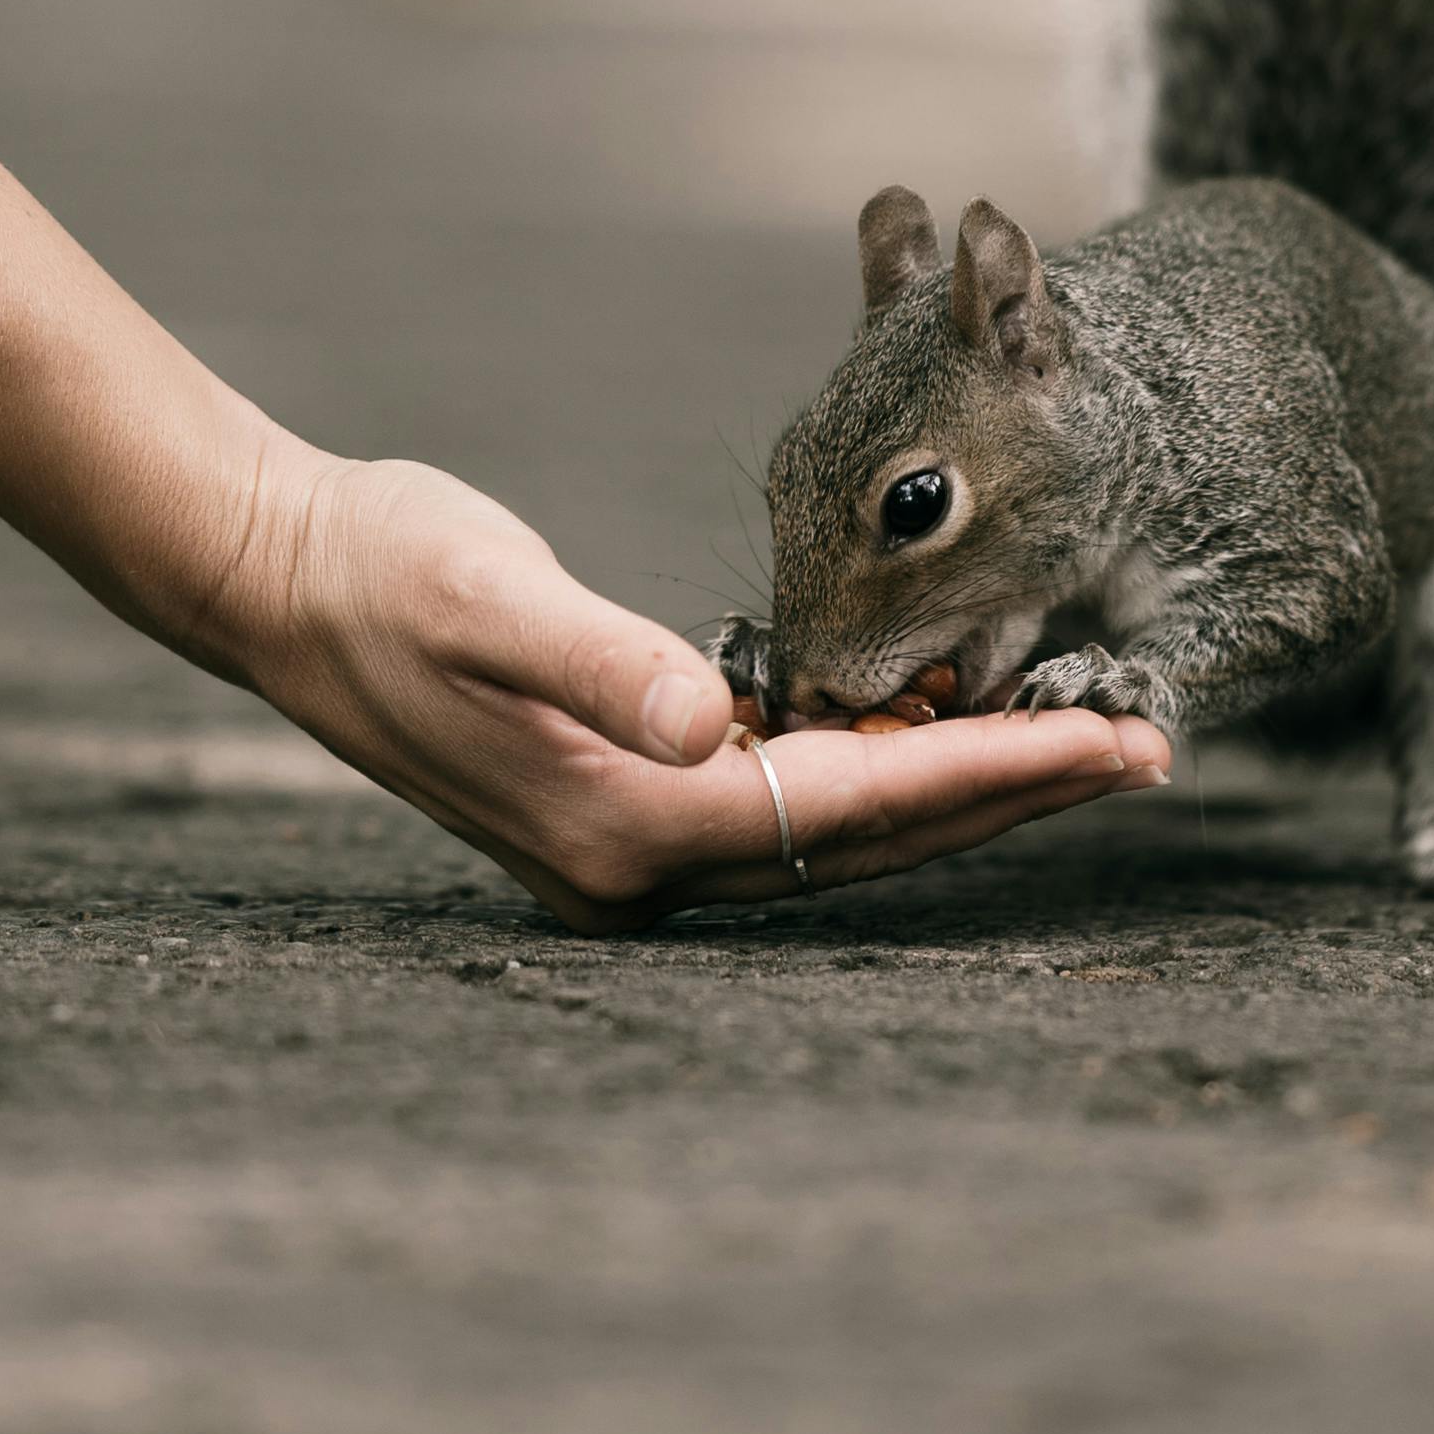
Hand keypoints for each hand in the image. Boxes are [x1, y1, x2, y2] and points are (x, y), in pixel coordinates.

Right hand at [223, 448, 1171, 936]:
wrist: (282, 579)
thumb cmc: (383, 572)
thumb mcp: (485, 597)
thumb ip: (598, 659)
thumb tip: (706, 721)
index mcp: (626, 824)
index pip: (856, 803)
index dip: (994, 765)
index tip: (1113, 739)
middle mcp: (640, 861)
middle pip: (874, 834)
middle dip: (1015, 785)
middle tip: (1150, 742)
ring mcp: (634, 837)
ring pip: (845, 821)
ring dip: (964, 778)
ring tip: (1086, 736)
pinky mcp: (629, 795)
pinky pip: (794, 796)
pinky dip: (883, 764)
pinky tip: (944, 719)